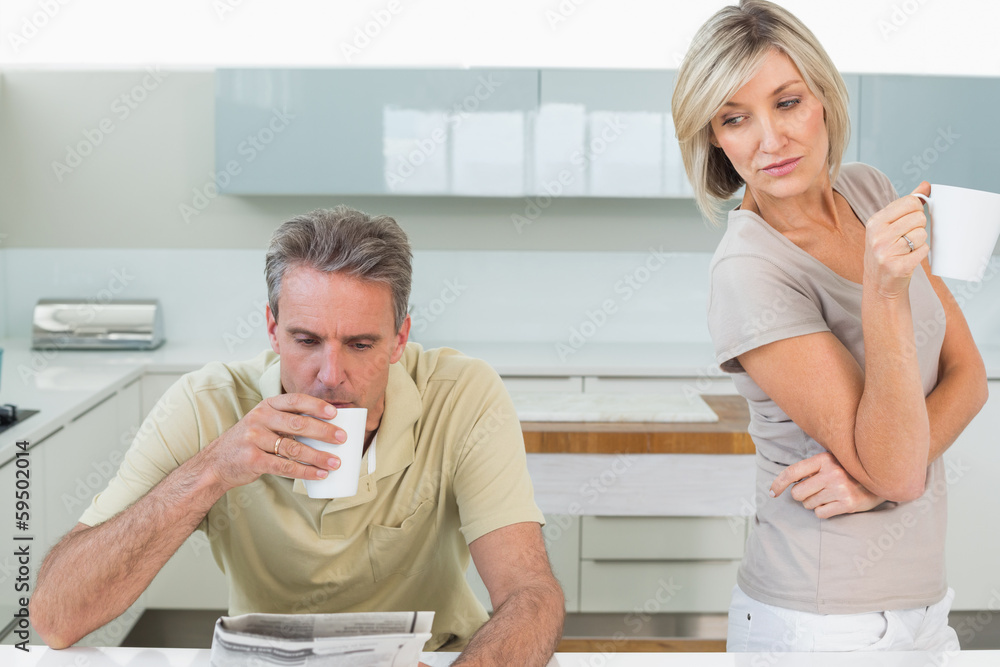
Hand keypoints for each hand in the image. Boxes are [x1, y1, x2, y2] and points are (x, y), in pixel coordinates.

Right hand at [201, 393, 345, 490]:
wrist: (217, 462)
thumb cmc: (250, 441)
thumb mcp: (264, 422)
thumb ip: (287, 421)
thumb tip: (327, 426)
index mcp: (266, 406)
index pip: (295, 400)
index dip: (316, 406)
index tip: (335, 413)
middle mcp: (259, 419)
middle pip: (298, 424)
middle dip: (324, 432)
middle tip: (342, 438)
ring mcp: (254, 439)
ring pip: (294, 448)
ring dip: (318, 456)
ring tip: (336, 462)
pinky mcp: (253, 460)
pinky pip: (285, 467)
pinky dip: (305, 472)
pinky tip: (320, 474)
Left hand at [770, 451, 884, 518]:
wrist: (881, 479)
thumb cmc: (849, 471)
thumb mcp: (830, 461)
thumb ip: (811, 469)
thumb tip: (785, 484)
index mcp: (824, 459)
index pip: (792, 472)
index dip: (778, 484)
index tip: (772, 493)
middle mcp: (831, 473)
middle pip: (797, 493)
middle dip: (802, 496)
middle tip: (814, 492)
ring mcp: (840, 489)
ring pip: (808, 505)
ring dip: (814, 503)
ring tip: (829, 495)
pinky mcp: (847, 504)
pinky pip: (820, 514)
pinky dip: (823, 512)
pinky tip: (834, 504)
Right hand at [863, 182, 930, 297]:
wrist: (879, 283)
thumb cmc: (886, 251)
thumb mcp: (889, 225)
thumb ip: (907, 204)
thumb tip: (925, 185)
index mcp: (875, 221)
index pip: (910, 202)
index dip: (916, 210)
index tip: (909, 220)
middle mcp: (878, 236)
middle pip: (918, 217)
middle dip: (919, 227)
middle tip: (907, 238)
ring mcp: (886, 252)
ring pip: (922, 234)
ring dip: (919, 242)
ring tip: (906, 249)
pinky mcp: (898, 266)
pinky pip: (923, 250)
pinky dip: (921, 253)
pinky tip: (909, 258)